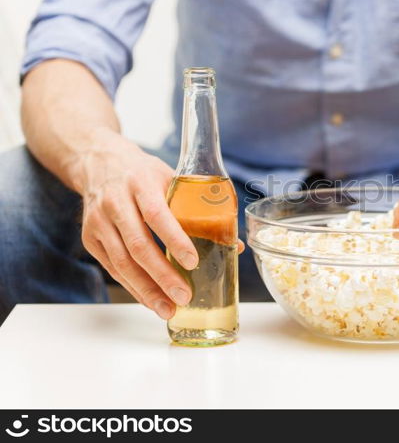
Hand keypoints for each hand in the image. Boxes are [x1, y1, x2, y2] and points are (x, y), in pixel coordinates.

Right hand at [76, 130, 243, 318]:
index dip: (175, 240)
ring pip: (122, 262)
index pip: (158, 215)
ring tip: (168, 309)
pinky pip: (113, 268)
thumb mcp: (172, 179)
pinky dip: (133, 287)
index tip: (192, 261)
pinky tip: (150, 299)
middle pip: (138, 245)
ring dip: (146, 290)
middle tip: (184, 296)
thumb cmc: (144, 174)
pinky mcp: (91, 238)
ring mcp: (100, 222)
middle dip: (162, 275)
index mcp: (141, 184)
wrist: (99, 163)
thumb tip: (233, 245)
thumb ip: (199, 209)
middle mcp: (116, 202)